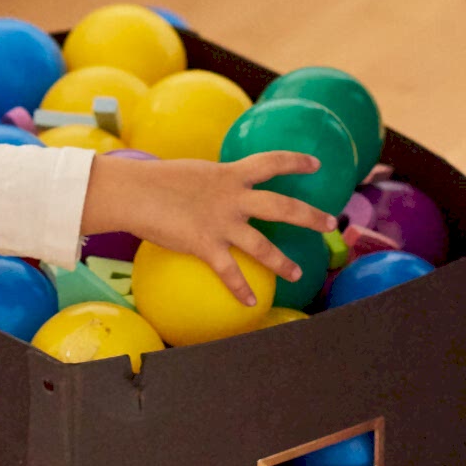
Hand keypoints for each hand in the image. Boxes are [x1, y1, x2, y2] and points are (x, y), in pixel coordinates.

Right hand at [83, 153, 331, 304]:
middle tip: (331, 223)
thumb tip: (213, 189)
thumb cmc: (155, 180)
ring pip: (263, 245)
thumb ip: (211, 183)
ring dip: (283, 262)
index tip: (315, 164)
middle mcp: (233, 198)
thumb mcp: (193, 173)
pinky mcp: (205, 245)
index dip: (295, 162)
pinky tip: (249, 303)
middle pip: (282, 207)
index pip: (271, 162)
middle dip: (310, 216)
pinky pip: (229, 272)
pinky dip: (240, 289)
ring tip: (298, 274)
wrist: (134, 192)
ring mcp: (222, 223)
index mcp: (230, 174)